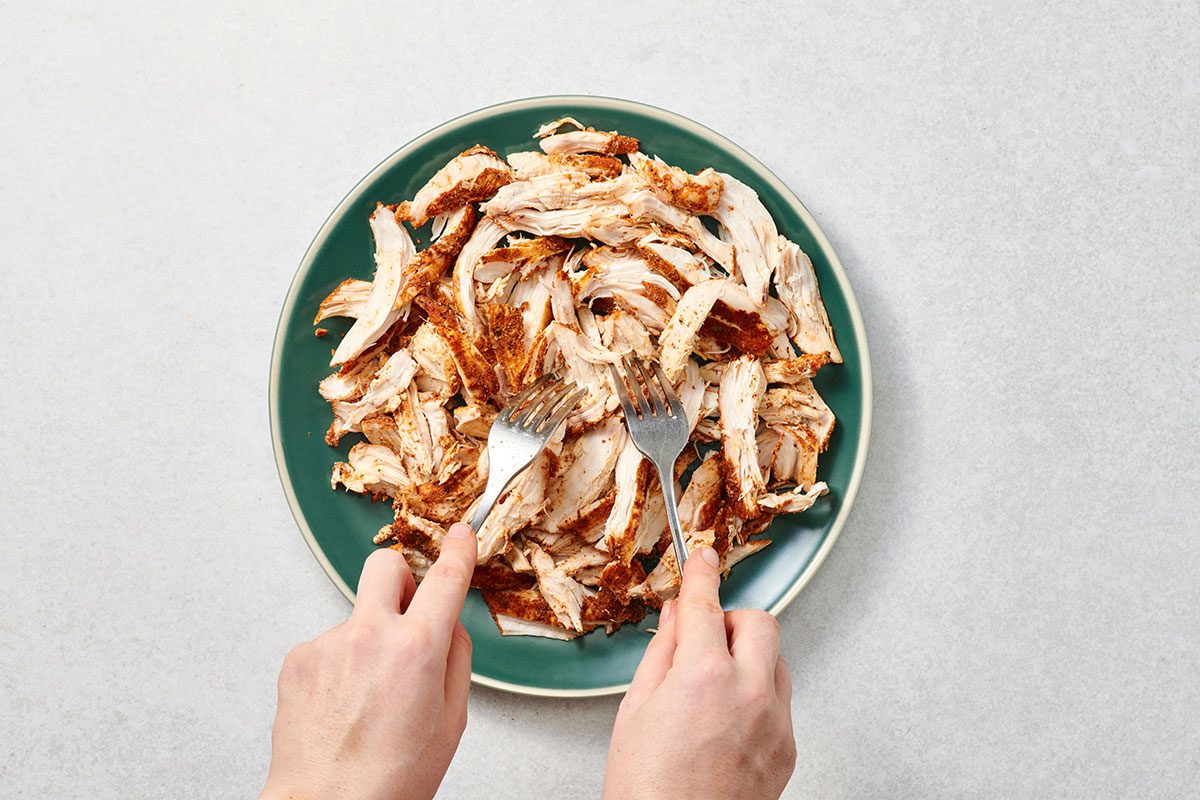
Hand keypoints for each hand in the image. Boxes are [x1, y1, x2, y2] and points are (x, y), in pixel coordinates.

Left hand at [261, 523, 476, 799]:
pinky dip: (339, 667)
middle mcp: (370, 635)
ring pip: (356, 616)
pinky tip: (343, 705)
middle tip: (406, 610)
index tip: (459, 535)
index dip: (456, 550)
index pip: (444, 578)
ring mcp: (328, 643)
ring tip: (367, 698)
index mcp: (417, 648)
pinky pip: (329, 646)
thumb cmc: (388, 780)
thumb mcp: (451, 721)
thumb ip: (455, 661)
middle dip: (400, 577)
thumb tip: (448, 627)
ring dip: (367, 640)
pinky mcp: (298, 659)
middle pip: (385, 565)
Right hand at [602, 546, 796, 799]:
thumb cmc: (647, 791)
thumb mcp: (636, 709)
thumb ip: (662, 652)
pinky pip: (779, 701)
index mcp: (704, 677)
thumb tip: (677, 615)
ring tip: (711, 687)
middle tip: (704, 638)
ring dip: (747, 658)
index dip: (704, 573)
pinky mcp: (787, 750)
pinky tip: (725, 721)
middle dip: (731, 621)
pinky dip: (756, 696)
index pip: (707, 604)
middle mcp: (749, 695)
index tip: (704, 557)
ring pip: (775, 661)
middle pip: (759, 623)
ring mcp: (775, 724)